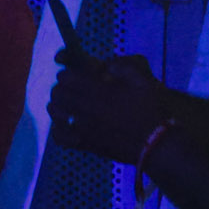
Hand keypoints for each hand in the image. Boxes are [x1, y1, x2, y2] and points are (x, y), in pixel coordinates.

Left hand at [48, 52, 174, 163]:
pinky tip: (63, 125)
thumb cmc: (151, 111)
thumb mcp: (144, 83)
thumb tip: (108, 65)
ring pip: (56, 113)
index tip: (70, 74)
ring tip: (62, 104)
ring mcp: (83, 128)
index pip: (68, 78)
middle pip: (58, 94)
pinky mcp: (84, 143)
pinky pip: (59, 137)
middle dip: (59, 88)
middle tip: (66, 88)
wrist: (153, 142)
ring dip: (56, 106)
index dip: (66, 74)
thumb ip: (126, 69)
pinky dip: (57, 129)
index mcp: (100, 92)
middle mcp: (87, 109)